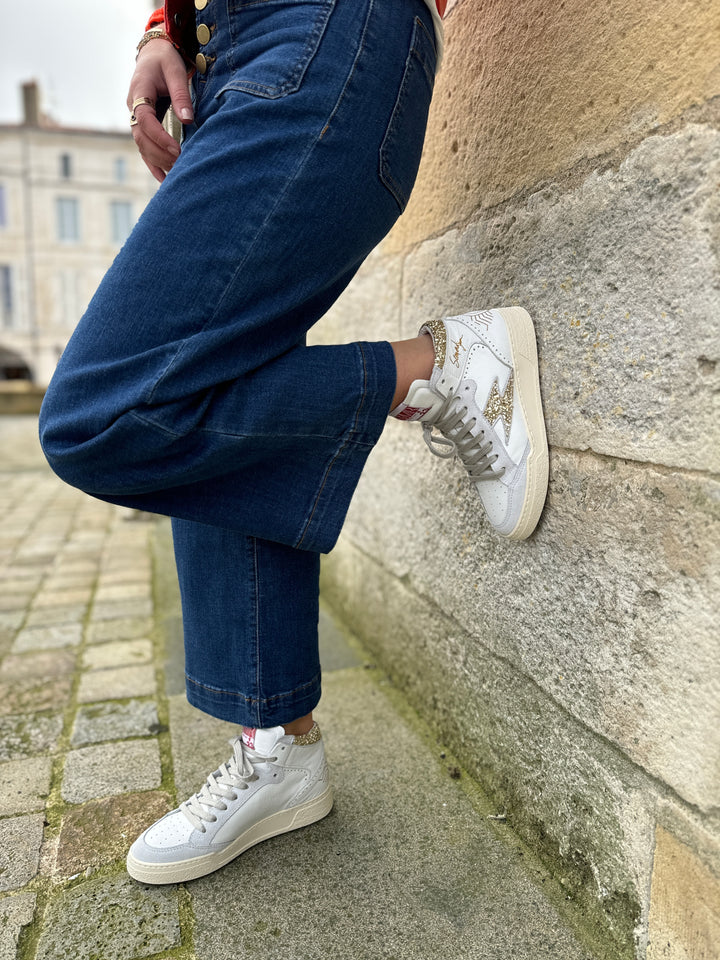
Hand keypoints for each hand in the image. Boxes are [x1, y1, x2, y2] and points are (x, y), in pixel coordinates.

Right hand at [127, 39, 193, 181]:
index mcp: (139, 92)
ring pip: (142, 145)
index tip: (176, 150)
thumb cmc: (166, 59)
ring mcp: (135, 117)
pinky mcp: (142, 125)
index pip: (144, 120)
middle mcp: (132, 107)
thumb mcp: (175, 71)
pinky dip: (153, 164)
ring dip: (157, 161)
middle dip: (159, 154)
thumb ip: (181, 95)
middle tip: (181, 164)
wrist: (154, 53)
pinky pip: (144, 147)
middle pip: (141, 137)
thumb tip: (188, 119)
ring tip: (177, 173)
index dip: (159, 137)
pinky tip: (164, 180)